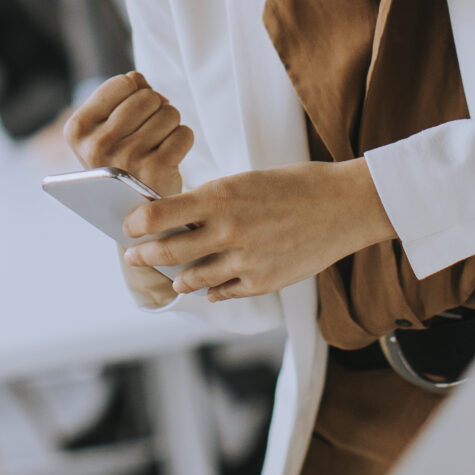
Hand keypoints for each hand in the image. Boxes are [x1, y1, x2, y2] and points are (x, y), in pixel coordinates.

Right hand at [62, 71, 191, 196]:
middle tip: (148, 132)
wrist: (132, 215)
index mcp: (77, 129)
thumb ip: (119, 97)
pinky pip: (184, 133)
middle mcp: (98, 144)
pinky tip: (169, 157)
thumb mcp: (105, 129)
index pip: (124, 82)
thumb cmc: (120, 162)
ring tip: (156, 146)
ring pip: (169, 113)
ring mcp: (127, 158)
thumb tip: (138, 79)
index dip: (136, 93)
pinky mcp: (156, 171)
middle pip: (148, 97)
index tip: (131, 116)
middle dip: (156, 109)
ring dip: (169, 126)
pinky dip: (182, 141)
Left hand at [121, 159, 393, 301]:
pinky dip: (211, 289)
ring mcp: (244, 261)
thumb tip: (177, 218)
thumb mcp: (247, 181)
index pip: (158, 215)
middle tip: (133, 258)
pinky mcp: (262, 283)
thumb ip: (212, 202)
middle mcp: (228, 231)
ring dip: (177, 278)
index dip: (136, 224)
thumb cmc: (296, 185)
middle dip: (143, 257)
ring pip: (191, 278)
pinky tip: (208, 286)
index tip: (129, 226)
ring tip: (172, 276)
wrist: (345, 205)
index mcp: (221, 197)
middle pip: (167, 252)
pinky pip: (222, 292)